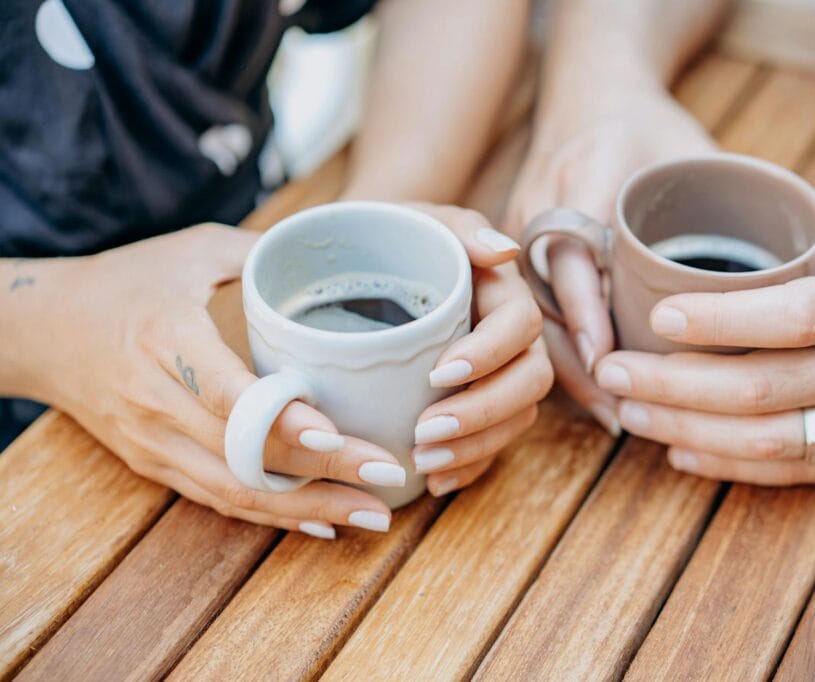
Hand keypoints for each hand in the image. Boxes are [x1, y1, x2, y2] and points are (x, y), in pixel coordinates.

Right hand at [39, 225, 407, 537]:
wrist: (43, 329)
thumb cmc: (129, 280)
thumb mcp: (194, 249)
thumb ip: (263, 253)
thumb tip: (340, 257)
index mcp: (166, 338)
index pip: (226, 392)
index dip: (281, 419)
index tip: (336, 434)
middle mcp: (156, 400)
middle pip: (244, 454)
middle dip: (323, 473)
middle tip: (390, 476)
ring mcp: (152, 441)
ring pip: (235, 490)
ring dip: (307, 509)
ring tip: (375, 514)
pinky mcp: (153, 463)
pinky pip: (218, 498)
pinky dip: (272, 515)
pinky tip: (324, 523)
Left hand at [406, 204, 552, 495]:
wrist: (371, 260)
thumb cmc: (395, 235)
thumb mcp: (421, 219)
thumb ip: (463, 229)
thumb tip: (505, 251)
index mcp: (504, 292)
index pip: (520, 326)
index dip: (489, 354)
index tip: (439, 373)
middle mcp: (514, 338)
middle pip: (529, 381)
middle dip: (483, 412)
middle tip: (425, 430)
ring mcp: (502, 374)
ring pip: (517, 418)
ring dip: (476, 446)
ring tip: (423, 462)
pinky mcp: (483, 404)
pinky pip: (494, 444)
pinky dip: (469, 466)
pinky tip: (433, 481)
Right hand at [506, 84, 715, 434]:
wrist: (588, 91)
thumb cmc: (647, 124)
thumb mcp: (690, 154)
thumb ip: (726, 208)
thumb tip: (796, 279)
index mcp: (584, 176)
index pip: (571, 257)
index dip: (587, 315)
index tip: (611, 363)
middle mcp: (539, 207)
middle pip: (542, 302)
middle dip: (577, 365)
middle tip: (624, 413)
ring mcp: (520, 231)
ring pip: (533, 315)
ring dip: (568, 369)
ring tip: (614, 413)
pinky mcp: (517, 252)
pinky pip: (534, 309)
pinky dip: (562, 351)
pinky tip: (592, 387)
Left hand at [594, 194, 814, 483]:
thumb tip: (745, 203)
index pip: (793, 317)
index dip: (720, 321)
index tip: (658, 314)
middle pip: (759, 390)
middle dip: (672, 387)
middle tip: (612, 374)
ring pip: (766, 442)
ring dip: (686, 434)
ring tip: (629, 416)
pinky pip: (794, 473)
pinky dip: (730, 468)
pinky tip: (680, 455)